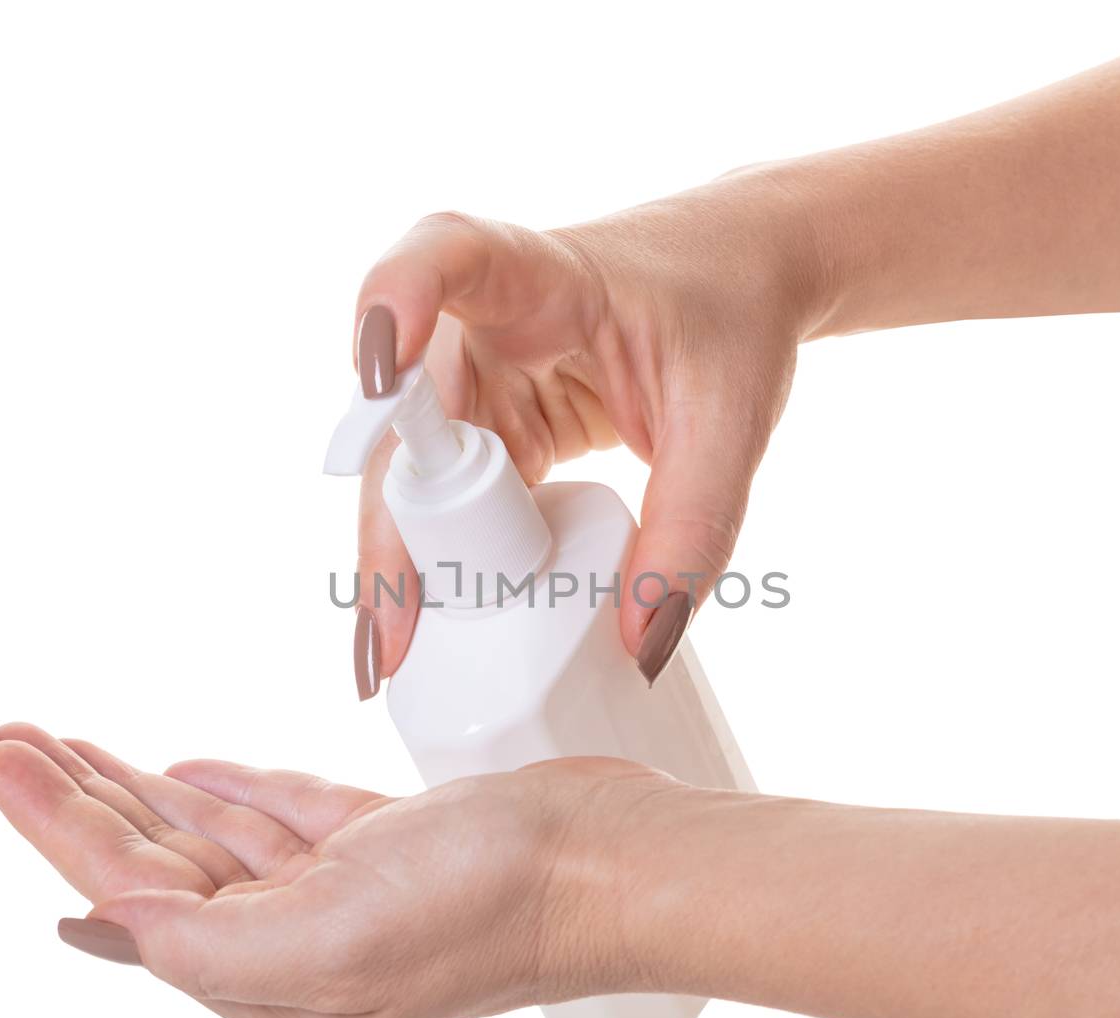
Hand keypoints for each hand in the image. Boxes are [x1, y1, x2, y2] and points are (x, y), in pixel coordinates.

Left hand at [0, 719, 679, 1017]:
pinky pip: (279, 815)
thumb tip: (100, 924)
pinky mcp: (384, 848)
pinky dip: (226, 788)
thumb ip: (207, 943)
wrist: (615, 864)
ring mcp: (340, 894)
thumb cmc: (497, 903)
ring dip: (135, 786)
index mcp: (267, 981)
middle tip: (7, 736)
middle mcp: (293, 945)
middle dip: (76, 798)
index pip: (127, 893)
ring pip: (207, 835)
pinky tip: (184, 769)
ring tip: (67, 743)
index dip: (53, 823)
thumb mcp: (337, 940)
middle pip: (154, 862)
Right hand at [349, 170, 817, 695]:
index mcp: (541, 274)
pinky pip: (447, 501)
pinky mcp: (487, 429)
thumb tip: (641, 644)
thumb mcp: (730, 420)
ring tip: (389, 656)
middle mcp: (481, 324)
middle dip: (387, 530)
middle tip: (388, 637)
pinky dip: (442, 564)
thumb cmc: (731, 315)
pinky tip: (428, 632)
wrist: (740, 280)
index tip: (378, 373)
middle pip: (403, 420)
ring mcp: (475, 382)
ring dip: (399, 564)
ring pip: (409, 475)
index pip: (448, 258)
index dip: (396, 302)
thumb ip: (695, 526)